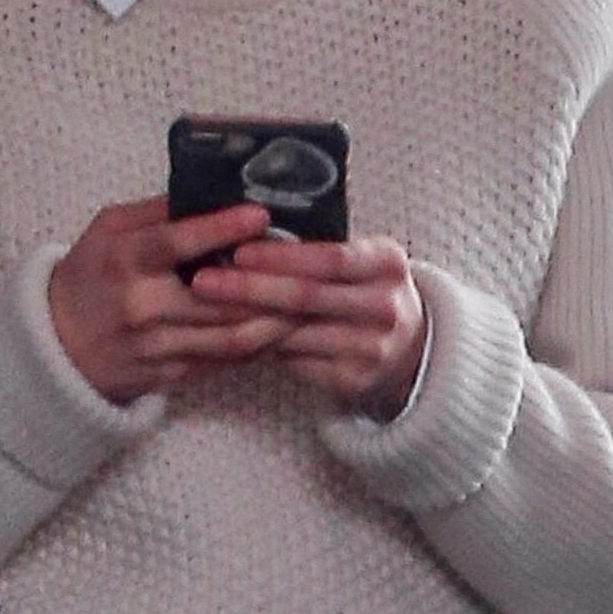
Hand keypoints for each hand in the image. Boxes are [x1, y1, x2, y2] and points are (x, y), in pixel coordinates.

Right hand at [48, 198, 292, 403]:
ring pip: (231, 336)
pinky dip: (258, 343)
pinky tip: (282, 326)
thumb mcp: (107, 231)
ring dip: (276, 319)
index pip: (176, 242)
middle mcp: (142, 306)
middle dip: (268, 281)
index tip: (261, 214)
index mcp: (124, 260)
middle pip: (218, 297)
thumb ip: (156, 212)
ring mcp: (157, 346)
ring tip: (307, 297)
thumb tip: (211, 192)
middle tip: (308, 262)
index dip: (221, 229)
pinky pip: (224, 361)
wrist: (57, 346)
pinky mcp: (169, 376)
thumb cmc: (89, 276)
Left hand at [188, 234, 427, 418]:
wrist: (410, 348)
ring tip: (206, 308)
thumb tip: (245, 233)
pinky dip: (261, 347)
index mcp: (388, 264)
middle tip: (202, 281)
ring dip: (246, 321)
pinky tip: (231, 335)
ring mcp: (373, 348)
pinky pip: (296, 362)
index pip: (330, 258)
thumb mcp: (362, 260)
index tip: (237, 250)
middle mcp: (386, 306)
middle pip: (308, 297)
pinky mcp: (354, 380)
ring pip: (295, 334)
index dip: (281, 256)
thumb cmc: (366, 290)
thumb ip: (319, 248)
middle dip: (250, 288)